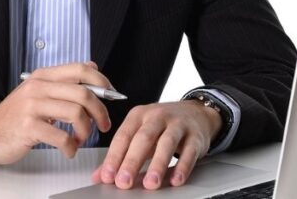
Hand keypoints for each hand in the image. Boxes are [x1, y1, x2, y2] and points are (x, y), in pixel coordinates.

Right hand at [0, 62, 112, 163]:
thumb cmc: (15, 115)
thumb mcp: (38, 91)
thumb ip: (64, 80)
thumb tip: (92, 67)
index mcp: (44, 76)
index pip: (81, 69)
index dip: (102, 81)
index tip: (111, 95)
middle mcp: (38, 87)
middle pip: (84, 93)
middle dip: (100, 112)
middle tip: (103, 124)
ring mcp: (32, 106)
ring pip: (76, 114)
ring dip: (86, 131)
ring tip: (80, 139)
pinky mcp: (28, 127)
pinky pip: (62, 137)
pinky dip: (71, 147)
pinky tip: (68, 149)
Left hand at [90, 100, 221, 189]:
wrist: (196, 113)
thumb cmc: (163, 125)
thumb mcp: (140, 134)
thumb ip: (120, 155)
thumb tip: (100, 176)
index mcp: (139, 115)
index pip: (123, 136)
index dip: (114, 157)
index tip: (107, 176)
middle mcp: (157, 116)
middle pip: (143, 138)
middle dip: (132, 161)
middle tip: (124, 182)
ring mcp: (178, 124)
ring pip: (167, 143)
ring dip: (157, 165)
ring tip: (150, 183)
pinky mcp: (196, 136)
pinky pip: (189, 151)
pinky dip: (183, 167)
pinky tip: (175, 180)